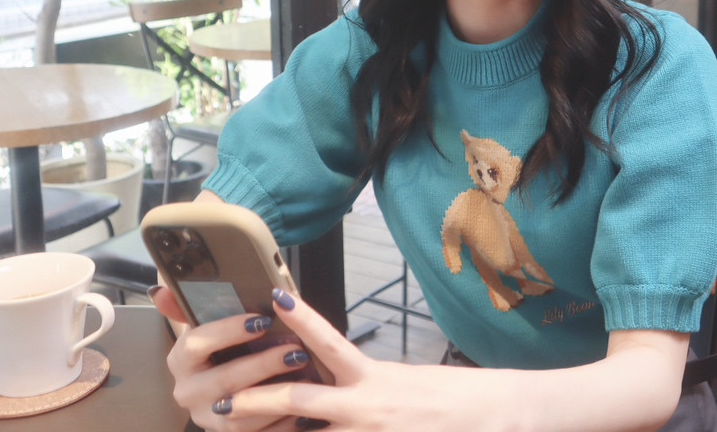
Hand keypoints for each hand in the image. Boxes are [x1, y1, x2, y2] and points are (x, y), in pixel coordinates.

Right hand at [148, 285, 314, 430]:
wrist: (226, 397)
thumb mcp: (208, 329)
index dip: (228, 331)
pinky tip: (306, 403)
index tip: (261, 319)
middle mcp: (189, 392)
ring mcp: (209, 419)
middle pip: (224, 379)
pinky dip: (284, 419)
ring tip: (306, 374)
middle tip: (295, 349)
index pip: (195, 343)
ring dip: (277, 393)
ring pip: (242, 411)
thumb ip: (187, 307)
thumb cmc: (222, 354)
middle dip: (263, 363)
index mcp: (181, 361)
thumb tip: (161, 288)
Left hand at [216, 289, 515, 431]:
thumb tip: (335, 379)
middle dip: (259, 400)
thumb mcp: (404, 381)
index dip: (300, 320)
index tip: (276, 298)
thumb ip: (365, 383)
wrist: (493, 417)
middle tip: (223, 404)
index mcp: (374, 378)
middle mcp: (367, 406)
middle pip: (302, 397)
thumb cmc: (452, 399)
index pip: (330, 341)